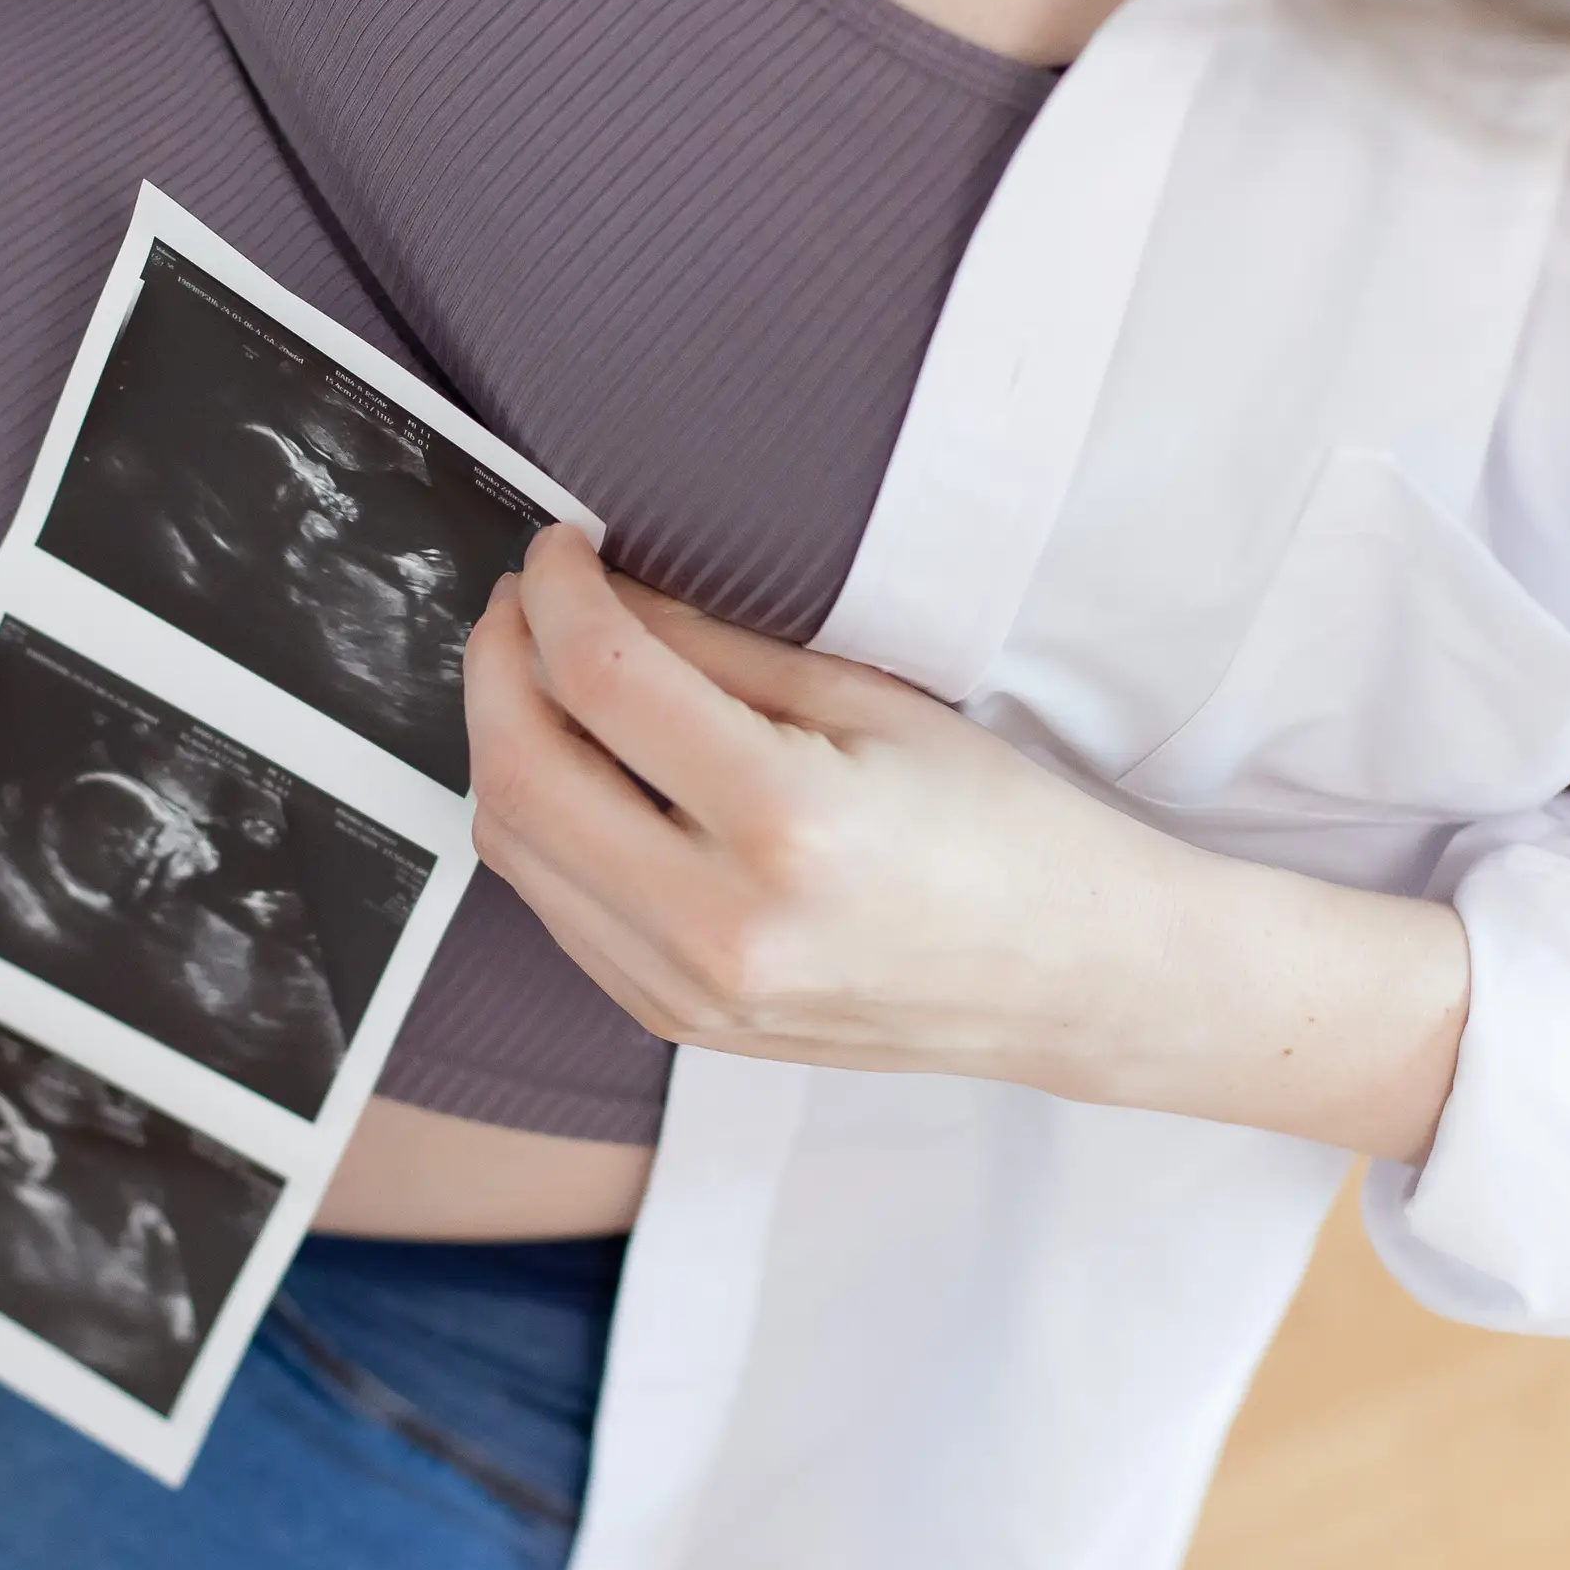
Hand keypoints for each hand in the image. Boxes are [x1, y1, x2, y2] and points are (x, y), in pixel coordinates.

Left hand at [462, 527, 1469, 1158]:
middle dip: (497, 667)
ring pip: (515, 852)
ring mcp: (690, 996)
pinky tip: (587, 768)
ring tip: (546, 673)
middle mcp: (721, 929)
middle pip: (521, 775)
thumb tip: (600, 590)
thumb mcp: (870, 701)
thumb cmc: (1002, 827)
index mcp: (786, 827)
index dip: (556, 592)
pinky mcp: (678, 1024)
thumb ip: (716, 647)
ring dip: (506, 744)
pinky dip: (547, 824)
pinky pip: (557, 910)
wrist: (1073, 978)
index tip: (559, 545)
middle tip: (526, 602)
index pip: (600, 680)